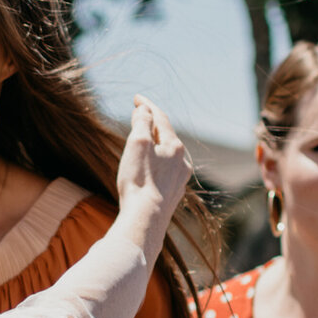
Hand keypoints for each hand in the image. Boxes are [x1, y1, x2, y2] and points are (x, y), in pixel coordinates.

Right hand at [114, 97, 192, 249]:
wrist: (146, 220)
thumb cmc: (140, 181)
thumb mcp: (137, 143)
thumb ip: (142, 122)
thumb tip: (145, 109)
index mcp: (174, 147)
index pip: (160, 118)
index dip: (147, 106)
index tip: (136, 97)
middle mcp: (181, 162)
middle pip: (166, 136)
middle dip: (152, 125)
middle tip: (139, 116)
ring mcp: (179, 181)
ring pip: (167, 156)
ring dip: (155, 146)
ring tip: (144, 142)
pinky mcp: (172, 197)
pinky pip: (165, 173)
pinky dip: (156, 164)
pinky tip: (150, 171)